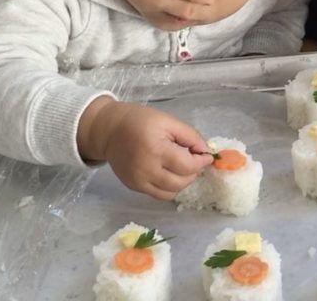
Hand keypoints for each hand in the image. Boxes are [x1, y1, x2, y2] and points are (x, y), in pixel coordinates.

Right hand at [77, 97, 212, 199]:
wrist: (110, 130)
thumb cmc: (141, 121)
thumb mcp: (168, 121)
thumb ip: (190, 136)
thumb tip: (206, 152)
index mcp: (156, 150)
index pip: (187, 166)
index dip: (201, 162)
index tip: (207, 156)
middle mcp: (146, 170)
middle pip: (181, 182)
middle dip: (193, 172)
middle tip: (193, 159)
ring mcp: (138, 182)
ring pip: (171, 193)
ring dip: (182, 182)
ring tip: (181, 166)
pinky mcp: (134, 187)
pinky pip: (159, 195)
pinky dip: (169, 187)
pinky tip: (168, 172)